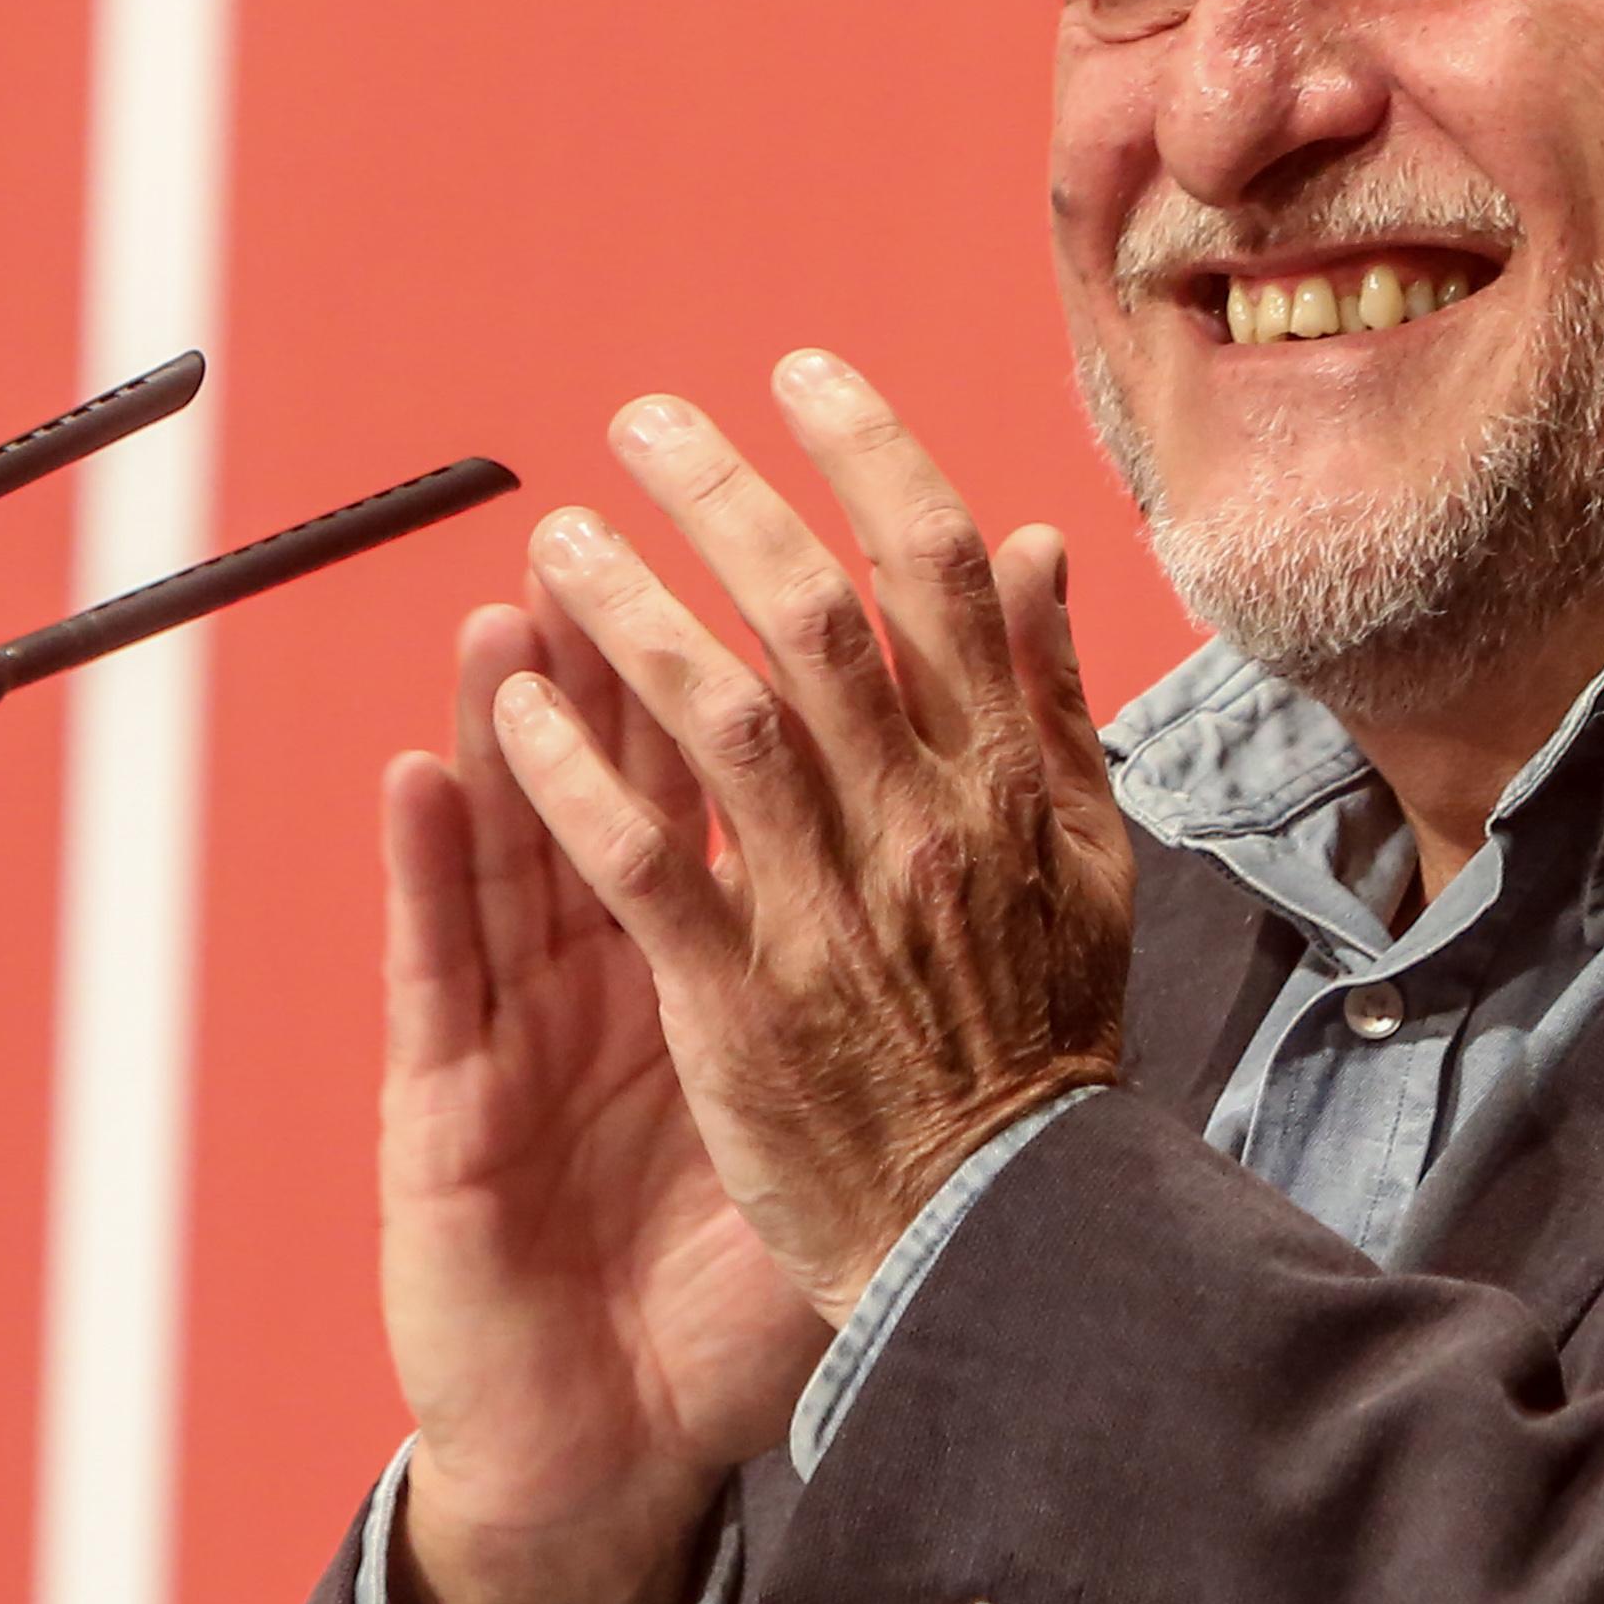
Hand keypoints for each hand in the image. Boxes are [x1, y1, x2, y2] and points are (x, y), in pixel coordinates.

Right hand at [381, 587, 824, 1603]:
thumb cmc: (732, 1280)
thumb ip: (909, 967)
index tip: (778, 547)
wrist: (619, 1443)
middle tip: (621, 531)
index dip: (742, 668)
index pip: (723, 787)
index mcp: (708, 963)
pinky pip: (437, 971)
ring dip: (509, 726)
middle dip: (612, 656)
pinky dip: (427, 868)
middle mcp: (605, 975)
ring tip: (509, 613)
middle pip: (606, 785)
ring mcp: (521, 1034)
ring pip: (511, 846)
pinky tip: (417, 777)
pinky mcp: (450, 1109)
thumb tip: (1001, 836)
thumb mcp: (845, 1110)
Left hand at [498, 349, 1137, 1313]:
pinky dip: (576, 781)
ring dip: (628, 616)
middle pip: (815, 614)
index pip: (940, 571)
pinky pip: (644, 864)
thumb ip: (1048, 698)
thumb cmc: (1038, 1041)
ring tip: (557, 540)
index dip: (865, 454)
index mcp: (1010, 778)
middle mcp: (925, 824)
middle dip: (722, 498)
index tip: (796, 373)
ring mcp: (832, 911)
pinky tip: (516, 714)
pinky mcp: (744, 1000)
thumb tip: (1032, 544)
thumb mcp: (1088, 858)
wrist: (1009, 1230)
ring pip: (719, 718)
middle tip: (640, 422)